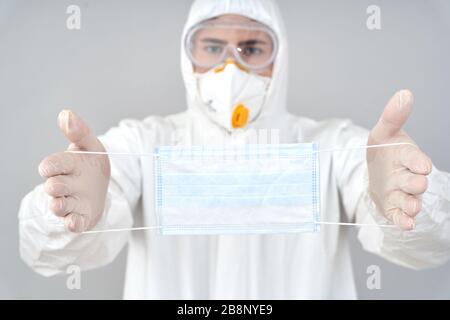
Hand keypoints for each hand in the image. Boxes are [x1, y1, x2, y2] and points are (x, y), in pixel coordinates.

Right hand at [38, 110, 109, 231]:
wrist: (101, 186)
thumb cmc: (91, 164)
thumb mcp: (90, 146)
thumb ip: (79, 131)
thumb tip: (66, 114)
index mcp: (64, 166)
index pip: (52, 165)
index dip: (50, 166)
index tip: (48, 167)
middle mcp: (64, 185)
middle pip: (54, 186)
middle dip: (56, 186)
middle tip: (57, 185)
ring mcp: (71, 202)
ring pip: (60, 205)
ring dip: (59, 205)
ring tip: (59, 203)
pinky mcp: (80, 217)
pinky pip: (74, 223)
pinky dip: (73, 223)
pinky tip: (74, 222)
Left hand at [367, 90, 432, 229]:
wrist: (376, 172)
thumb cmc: (384, 151)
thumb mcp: (383, 132)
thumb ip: (393, 116)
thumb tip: (404, 93)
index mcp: (407, 156)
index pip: (416, 159)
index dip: (418, 162)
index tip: (422, 165)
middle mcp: (408, 176)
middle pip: (416, 182)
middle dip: (416, 183)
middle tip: (417, 183)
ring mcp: (402, 193)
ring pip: (411, 201)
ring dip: (412, 204)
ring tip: (412, 207)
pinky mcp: (394, 208)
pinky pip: (401, 216)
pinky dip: (403, 220)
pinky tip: (405, 224)